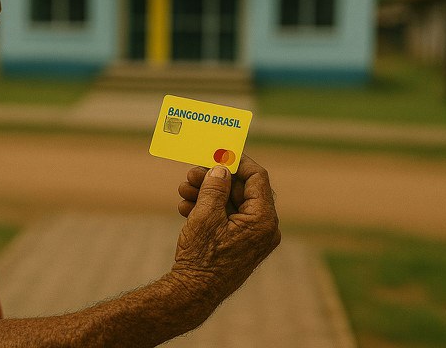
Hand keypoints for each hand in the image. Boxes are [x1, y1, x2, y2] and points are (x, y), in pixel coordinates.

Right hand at [170, 155, 280, 304]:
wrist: (192, 293)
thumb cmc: (202, 256)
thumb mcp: (206, 215)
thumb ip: (215, 186)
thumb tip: (222, 167)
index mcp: (263, 220)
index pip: (257, 178)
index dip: (237, 161)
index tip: (219, 151)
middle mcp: (263, 228)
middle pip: (241, 190)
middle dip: (214, 179)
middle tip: (191, 172)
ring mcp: (251, 237)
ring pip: (230, 203)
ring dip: (206, 193)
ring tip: (182, 189)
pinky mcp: (238, 244)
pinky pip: (226, 218)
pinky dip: (207, 209)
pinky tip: (185, 206)